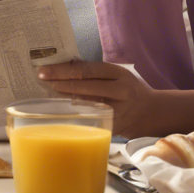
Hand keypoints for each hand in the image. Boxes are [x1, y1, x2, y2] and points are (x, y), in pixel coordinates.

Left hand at [37, 61, 154, 134]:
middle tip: (41, 80)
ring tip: (48, 92)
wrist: (151, 113)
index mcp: (119, 74)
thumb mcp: (117, 75)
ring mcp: (117, 110)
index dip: (63, 70)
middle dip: (59, 82)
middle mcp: (119, 91)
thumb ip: (95, 72)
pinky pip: (90, 119)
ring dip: (63, 98)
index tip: (44, 70)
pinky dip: (74, 113)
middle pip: (84, 86)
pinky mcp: (113, 126)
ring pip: (84, 103)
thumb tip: (64, 66)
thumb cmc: (129, 90)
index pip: (86, 70)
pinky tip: (62, 110)